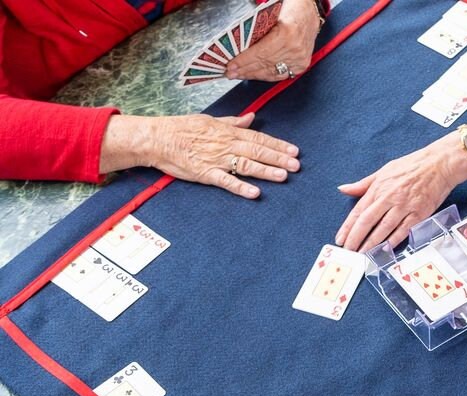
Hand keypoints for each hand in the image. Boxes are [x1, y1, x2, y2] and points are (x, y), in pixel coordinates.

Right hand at [100, 112, 300, 198]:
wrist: (157, 138)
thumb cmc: (181, 129)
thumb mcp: (210, 120)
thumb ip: (233, 122)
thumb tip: (252, 117)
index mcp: (228, 132)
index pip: (258, 138)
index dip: (277, 145)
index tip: (294, 150)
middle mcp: (226, 145)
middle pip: (257, 151)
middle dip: (278, 158)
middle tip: (296, 165)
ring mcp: (216, 159)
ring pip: (246, 165)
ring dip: (266, 170)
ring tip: (283, 176)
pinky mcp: (205, 173)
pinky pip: (225, 181)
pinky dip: (240, 187)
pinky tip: (254, 193)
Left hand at [226, 0, 320, 80]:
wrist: (310, 12)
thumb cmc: (290, 8)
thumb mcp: (271, 14)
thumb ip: (258, 31)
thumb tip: (238, 46)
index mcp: (286, 34)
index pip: (260, 53)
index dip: (243, 61)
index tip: (231, 65)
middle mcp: (294, 49)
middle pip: (264, 64)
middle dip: (245, 69)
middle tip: (231, 73)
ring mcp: (299, 59)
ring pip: (271, 72)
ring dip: (253, 75)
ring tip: (239, 75)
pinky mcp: (302, 65)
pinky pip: (281, 75)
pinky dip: (266, 76)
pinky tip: (255, 75)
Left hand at [335, 136, 466, 250]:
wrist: (439, 164)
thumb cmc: (412, 166)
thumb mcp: (384, 171)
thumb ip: (363, 184)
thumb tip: (344, 189)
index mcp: (379, 187)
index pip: (358, 211)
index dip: (348, 227)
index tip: (340, 239)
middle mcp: (389, 197)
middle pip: (368, 221)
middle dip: (356, 238)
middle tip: (349, 251)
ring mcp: (404, 206)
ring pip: (384, 228)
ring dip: (372, 243)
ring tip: (363, 254)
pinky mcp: (419, 213)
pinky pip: (404, 230)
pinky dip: (394, 241)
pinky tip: (385, 249)